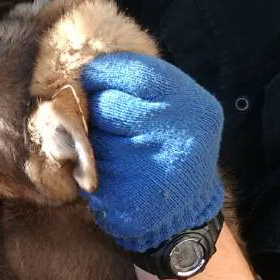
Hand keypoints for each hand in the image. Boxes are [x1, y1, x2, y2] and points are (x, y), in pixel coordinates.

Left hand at [80, 52, 223, 252]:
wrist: (185, 212)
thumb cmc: (172, 147)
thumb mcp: (174, 108)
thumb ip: (140, 86)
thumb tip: (85, 68)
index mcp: (194, 107)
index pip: (134, 72)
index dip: (103, 73)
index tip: (92, 78)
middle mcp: (180, 137)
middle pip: (106, 105)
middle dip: (97, 111)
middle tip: (107, 123)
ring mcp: (155, 170)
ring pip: (92, 139)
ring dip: (90, 142)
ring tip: (113, 151)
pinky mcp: (129, 199)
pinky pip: (87, 171)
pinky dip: (87, 171)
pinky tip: (109, 174)